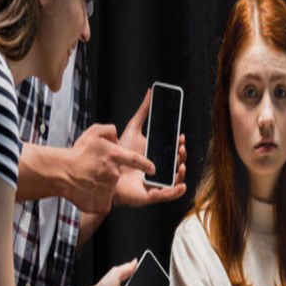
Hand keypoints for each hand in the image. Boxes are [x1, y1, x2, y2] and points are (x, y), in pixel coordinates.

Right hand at [66, 123, 154, 213]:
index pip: (136, 160)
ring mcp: (108, 189)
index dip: (145, 164)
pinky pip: (104, 202)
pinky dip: (97, 199)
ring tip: (87, 180)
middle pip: (117, 175)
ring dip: (102, 185)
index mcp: (114, 156)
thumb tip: (117, 135)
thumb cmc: (75, 155)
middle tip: (93, 171)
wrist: (58, 173)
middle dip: (108, 174)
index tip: (152, 169)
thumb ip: (108, 130)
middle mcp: (113, 174)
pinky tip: (87, 191)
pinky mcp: (101, 203)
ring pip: (110, 188)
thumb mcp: (92, 133)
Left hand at [113, 88, 186, 207]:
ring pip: (176, 178)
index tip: (180, 136)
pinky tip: (181, 184)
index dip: (179, 143)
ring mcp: (158, 181)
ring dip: (182, 171)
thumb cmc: (117, 153)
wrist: (103, 173)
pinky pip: (168, 194)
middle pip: (177, 162)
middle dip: (182, 155)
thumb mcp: (132, 129)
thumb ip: (143, 112)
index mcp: (158, 154)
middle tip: (180, 147)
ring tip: (180, 163)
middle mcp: (160, 168)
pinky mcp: (152, 194)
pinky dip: (177, 191)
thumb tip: (150, 92)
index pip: (174, 149)